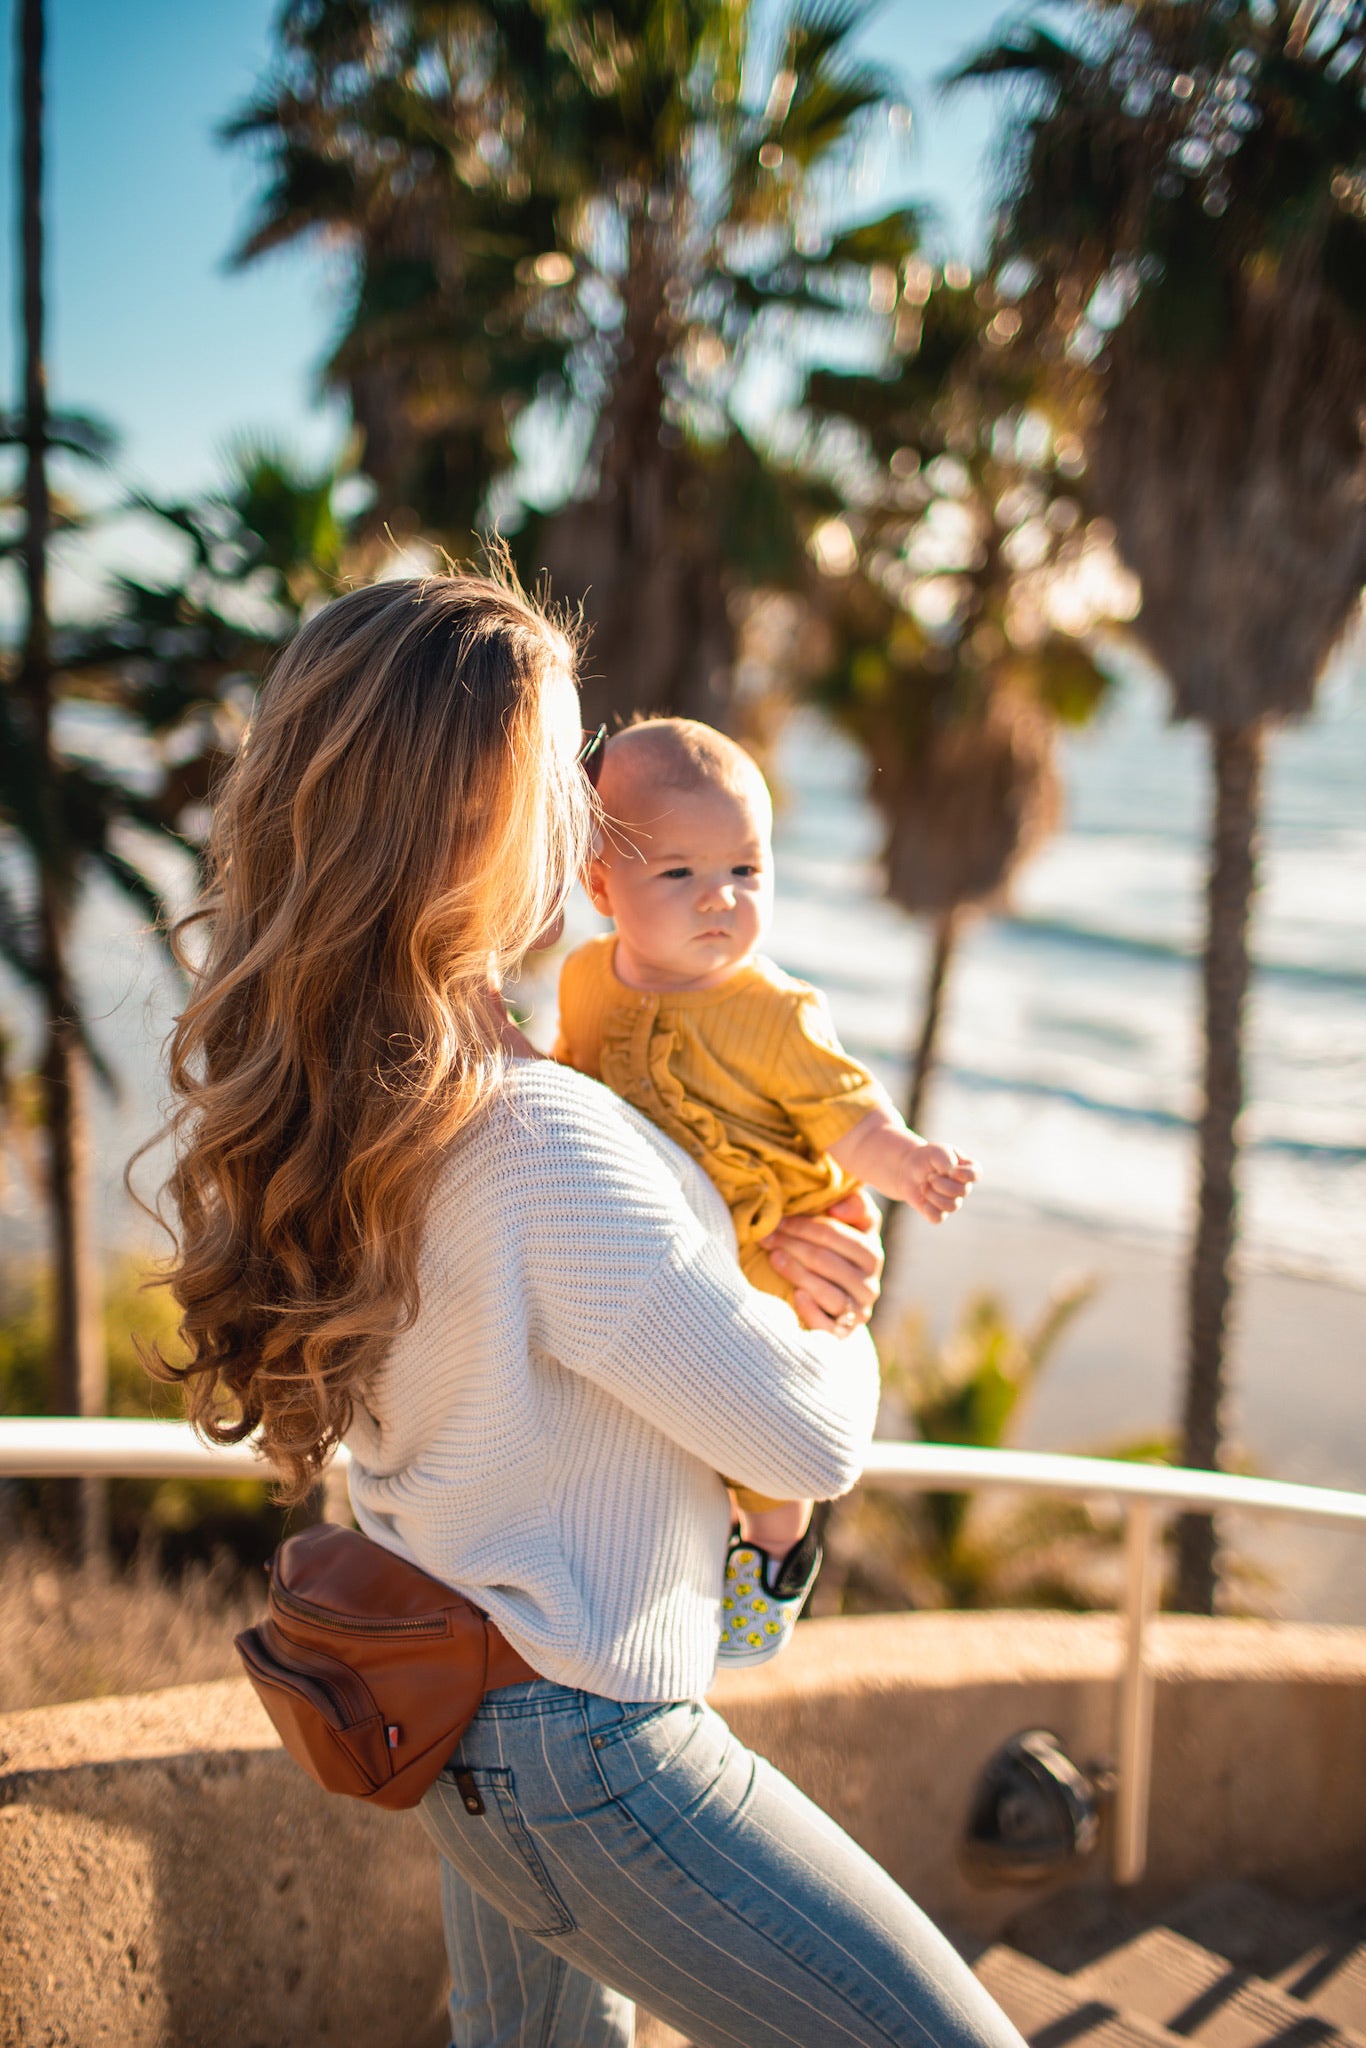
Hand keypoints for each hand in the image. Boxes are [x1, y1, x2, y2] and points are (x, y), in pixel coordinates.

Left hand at [762, 1188, 883, 1336]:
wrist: (836, 1302)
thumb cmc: (835, 1253)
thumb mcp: (848, 1226)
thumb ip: (852, 1205)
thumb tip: (837, 1206)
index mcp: (871, 1253)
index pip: (840, 1236)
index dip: (806, 1225)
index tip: (780, 1218)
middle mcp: (870, 1284)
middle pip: (828, 1261)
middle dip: (793, 1244)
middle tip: (766, 1236)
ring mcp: (858, 1311)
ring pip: (828, 1291)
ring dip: (797, 1272)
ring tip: (773, 1257)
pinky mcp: (843, 1334)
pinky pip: (828, 1324)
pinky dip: (811, 1309)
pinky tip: (795, 1295)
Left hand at [904, 1143, 977, 1224]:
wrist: (908, 1168)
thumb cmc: (927, 1158)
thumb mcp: (936, 1151)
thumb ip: (946, 1158)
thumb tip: (950, 1173)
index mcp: (967, 1169)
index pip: (975, 1174)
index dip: (964, 1175)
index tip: (950, 1171)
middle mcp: (963, 1187)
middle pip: (961, 1191)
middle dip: (941, 1183)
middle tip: (929, 1176)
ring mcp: (952, 1201)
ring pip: (951, 1206)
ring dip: (933, 1195)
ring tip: (924, 1186)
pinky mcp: (938, 1212)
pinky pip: (938, 1218)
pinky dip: (929, 1209)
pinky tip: (923, 1201)